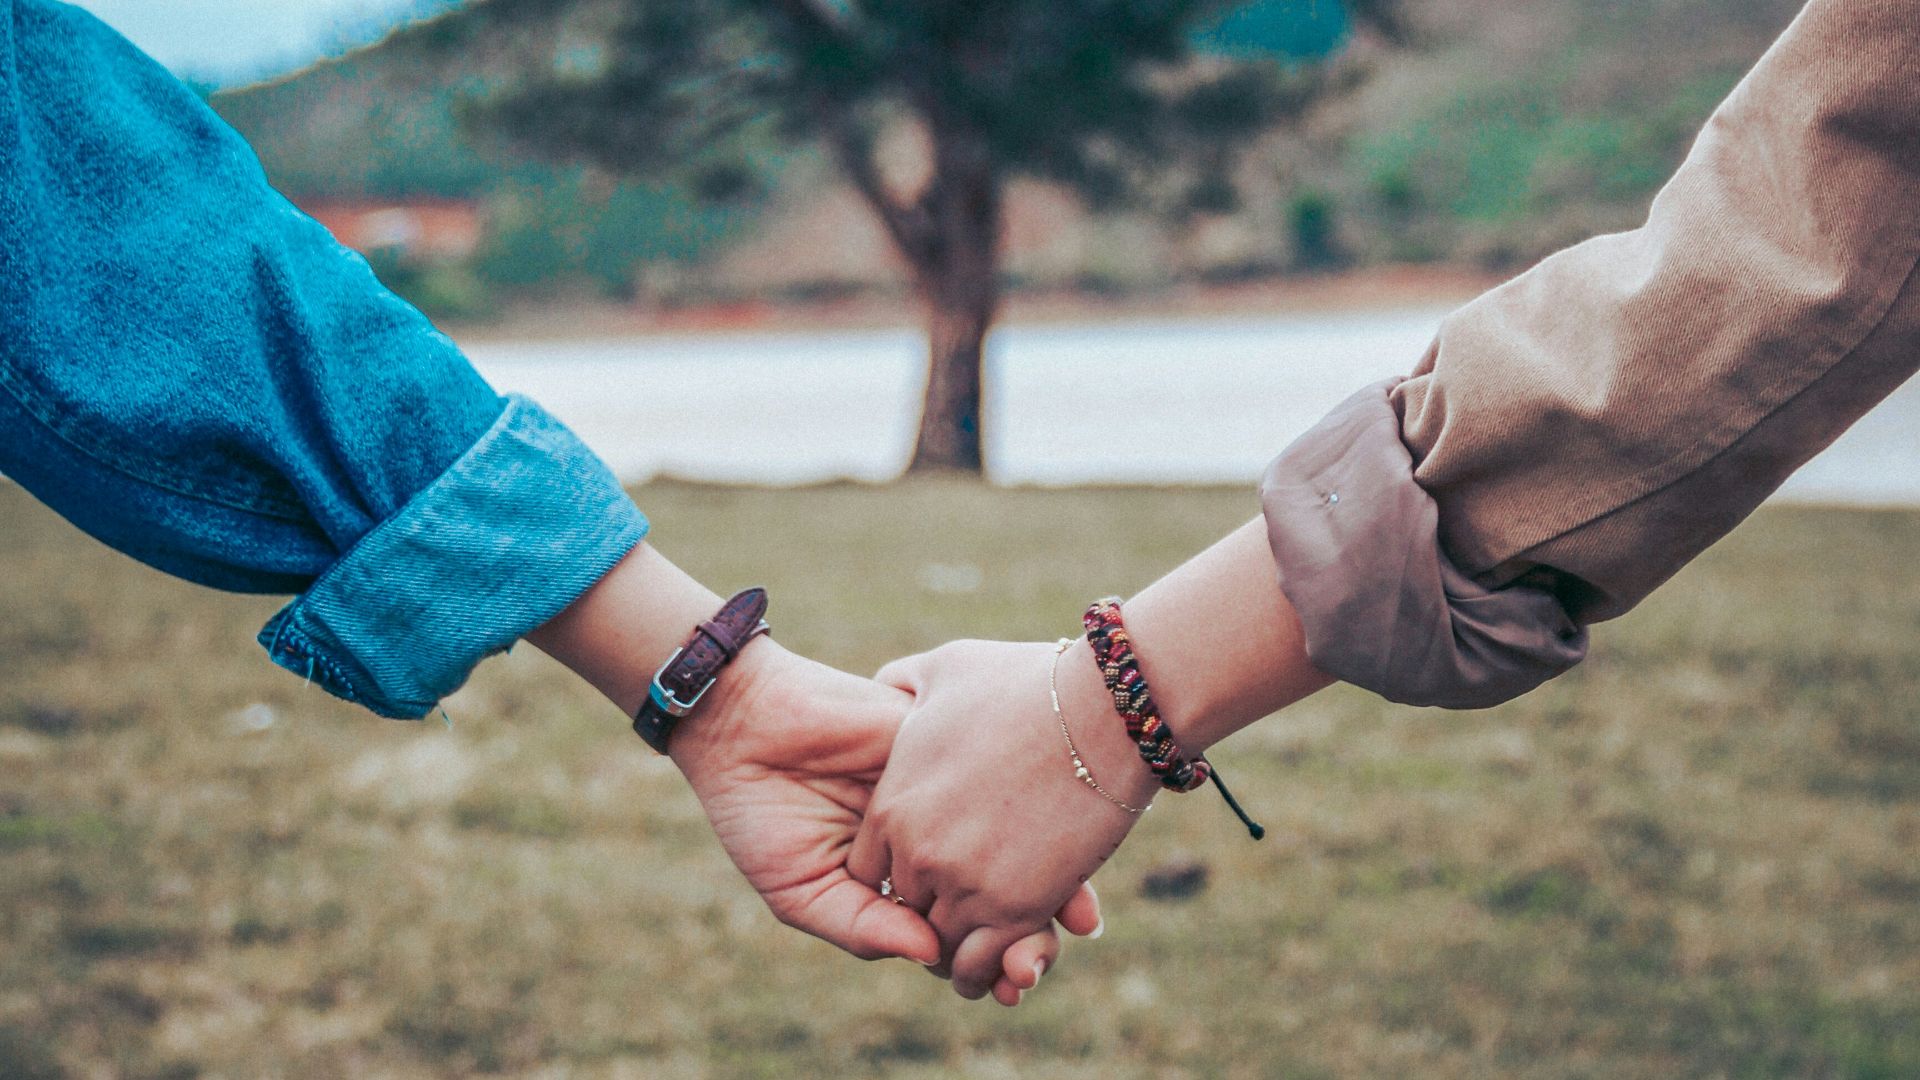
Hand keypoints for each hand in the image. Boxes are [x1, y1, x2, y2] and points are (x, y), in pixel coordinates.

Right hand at [526, 542, 1097, 993]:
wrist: (744, 725)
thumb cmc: (760, 813)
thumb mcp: (802, 890)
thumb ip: (863, 926)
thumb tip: (932, 957)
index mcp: (902, 878)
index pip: (959, 927)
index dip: (990, 960)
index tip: (1014, 985)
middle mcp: (936, 837)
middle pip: (1000, 890)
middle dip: (1030, 932)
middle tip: (1042, 963)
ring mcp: (950, 791)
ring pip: (1017, 840)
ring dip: (1051, 884)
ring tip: (1072, 924)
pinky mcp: (951, 746)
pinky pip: (1008, 781)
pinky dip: (1040, 817)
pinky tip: (1059, 851)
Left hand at [853, 638, 1155, 1000]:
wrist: (1103, 709)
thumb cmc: (1028, 682)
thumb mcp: (945, 670)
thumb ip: (903, 683)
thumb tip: (885, 684)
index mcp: (893, 805)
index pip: (869, 871)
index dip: (897, 874)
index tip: (928, 869)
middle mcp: (918, 853)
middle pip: (905, 909)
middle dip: (929, 911)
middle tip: (959, 910)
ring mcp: (965, 884)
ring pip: (942, 945)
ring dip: (960, 950)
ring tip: (985, 945)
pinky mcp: (1016, 908)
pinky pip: (984, 962)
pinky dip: (992, 970)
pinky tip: (1010, 962)